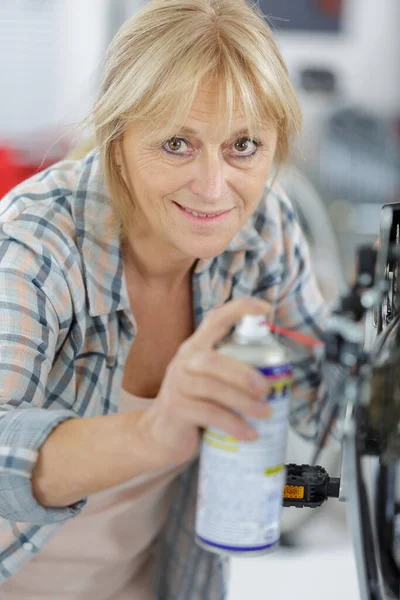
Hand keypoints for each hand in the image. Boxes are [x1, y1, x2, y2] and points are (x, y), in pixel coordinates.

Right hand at [137, 297, 271, 464]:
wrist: (160, 435)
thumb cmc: (194, 405)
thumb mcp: (209, 381)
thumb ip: (230, 372)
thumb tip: (275, 375)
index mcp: (196, 348)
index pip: (215, 319)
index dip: (239, 309)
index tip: (265, 309)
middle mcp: (184, 362)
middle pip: (214, 361)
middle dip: (243, 374)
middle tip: (267, 389)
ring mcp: (177, 385)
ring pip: (212, 389)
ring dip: (243, 402)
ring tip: (265, 412)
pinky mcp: (176, 409)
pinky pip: (208, 414)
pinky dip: (233, 424)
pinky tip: (249, 433)